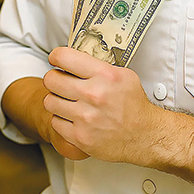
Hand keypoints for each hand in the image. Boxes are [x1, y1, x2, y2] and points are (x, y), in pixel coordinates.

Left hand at [41, 46, 159, 164]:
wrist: (144, 136)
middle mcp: (93, 95)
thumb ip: (99, 66)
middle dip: (54, 78)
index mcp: (104, 75)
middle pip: (51, 79)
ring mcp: (85, 117)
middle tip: (60, 82)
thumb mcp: (124, 75)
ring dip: (56, 100)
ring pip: (49, 101)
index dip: (56, 57)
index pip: (64, 57)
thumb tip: (76, 58)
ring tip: (66, 101)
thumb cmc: (134, 106)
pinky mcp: (80, 137)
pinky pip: (55, 122)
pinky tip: (72, 118)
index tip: (56, 60)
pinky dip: (61, 120)